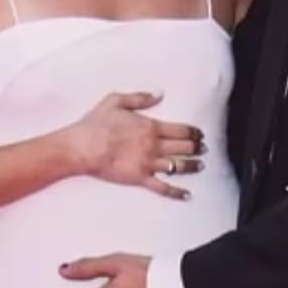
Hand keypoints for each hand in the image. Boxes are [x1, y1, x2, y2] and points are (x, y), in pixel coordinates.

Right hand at [66, 92, 204, 199]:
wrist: (81, 147)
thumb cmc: (96, 123)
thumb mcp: (116, 101)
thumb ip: (140, 98)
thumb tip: (159, 94)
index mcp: (151, 126)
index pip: (180, 130)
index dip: (194, 132)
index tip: (201, 134)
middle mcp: (154, 145)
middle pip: (184, 147)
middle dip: (197, 148)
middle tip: (205, 149)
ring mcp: (148, 163)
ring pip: (178, 166)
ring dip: (193, 166)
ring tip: (201, 166)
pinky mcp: (140, 179)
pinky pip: (162, 187)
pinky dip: (177, 192)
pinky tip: (187, 194)